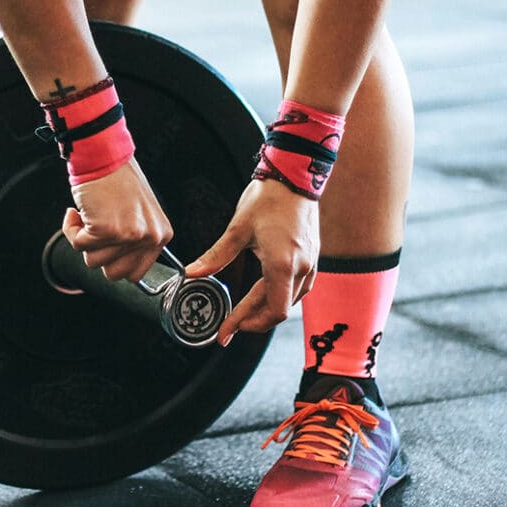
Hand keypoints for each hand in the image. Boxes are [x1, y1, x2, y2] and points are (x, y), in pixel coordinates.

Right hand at [62, 157, 173, 281]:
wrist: (103, 154)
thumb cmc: (117, 180)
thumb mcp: (139, 214)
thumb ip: (135, 242)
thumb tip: (118, 268)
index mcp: (161, 235)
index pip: (135, 274)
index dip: (114, 262)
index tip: (108, 245)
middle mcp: (149, 237)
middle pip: (113, 274)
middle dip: (98, 254)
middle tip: (98, 229)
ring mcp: (128, 235)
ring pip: (93, 261)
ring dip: (84, 239)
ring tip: (90, 215)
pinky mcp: (105, 229)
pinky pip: (77, 245)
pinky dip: (71, 229)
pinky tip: (77, 212)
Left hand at [185, 180, 318, 345]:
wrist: (296, 175)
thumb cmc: (269, 198)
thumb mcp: (238, 229)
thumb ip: (216, 255)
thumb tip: (192, 273)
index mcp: (283, 264)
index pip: (270, 311)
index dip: (246, 325)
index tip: (226, 332)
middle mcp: (302, 269)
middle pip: (278, 311)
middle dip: (252, 321)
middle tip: (229, 326)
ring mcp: (311, 264)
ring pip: (290, 302)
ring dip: (266, 311)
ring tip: (243, 314)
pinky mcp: (313, 258)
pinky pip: (298, 289)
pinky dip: (279, 298)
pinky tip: (264, 296)